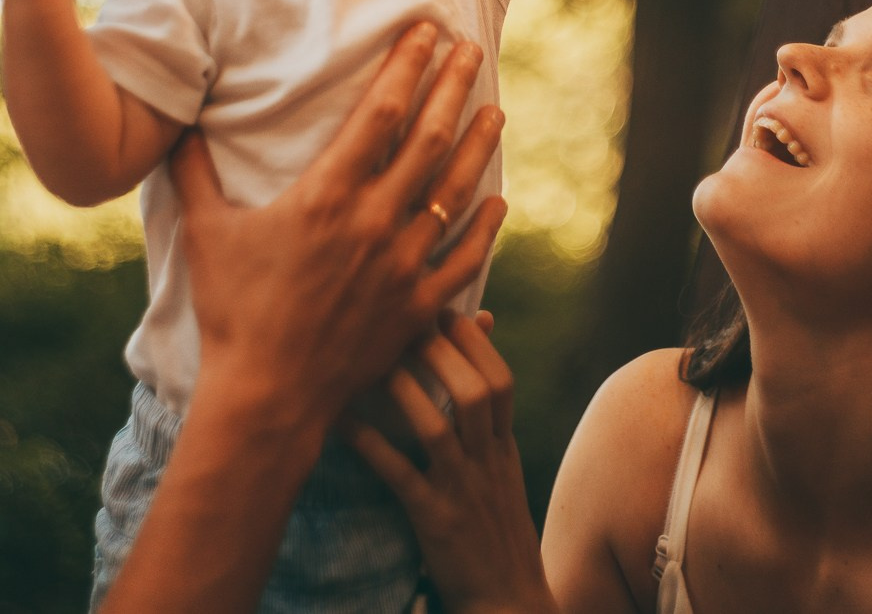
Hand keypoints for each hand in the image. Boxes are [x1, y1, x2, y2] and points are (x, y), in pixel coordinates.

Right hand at [171, 26, 507, 447]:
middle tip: (472, 50)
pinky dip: (485, 226)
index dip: (406, 66)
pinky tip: (498, 199)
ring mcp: (402, 264)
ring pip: (454, 190)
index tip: (426, 31)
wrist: (267, 397)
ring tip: (496, 110)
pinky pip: (464, 257)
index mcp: (327, 194)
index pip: (380, 112)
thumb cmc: (233, 313)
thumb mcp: (207, 234)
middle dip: (452, 87)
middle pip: (429, 138)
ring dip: (478, 146)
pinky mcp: (418, 305)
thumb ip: (194, 173)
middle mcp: (374, 221)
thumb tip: (176, 124)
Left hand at [349, 312, 557, 613]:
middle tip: (406, 322)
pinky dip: (370, 444)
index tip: (447, 311)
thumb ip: (491, 420)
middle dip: (441, 352)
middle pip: (474, 392)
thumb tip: (479, 375)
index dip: (475, 342)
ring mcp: (461, 491)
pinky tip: (341, 421)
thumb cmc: (496, 529)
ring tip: (376, 361)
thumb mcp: (504, 471)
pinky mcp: (433, 521)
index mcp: (503, 447)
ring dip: (407, 389)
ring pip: (438, 427)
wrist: (507, 603)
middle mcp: (487, 462)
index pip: (501, 380)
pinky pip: (399, 475)